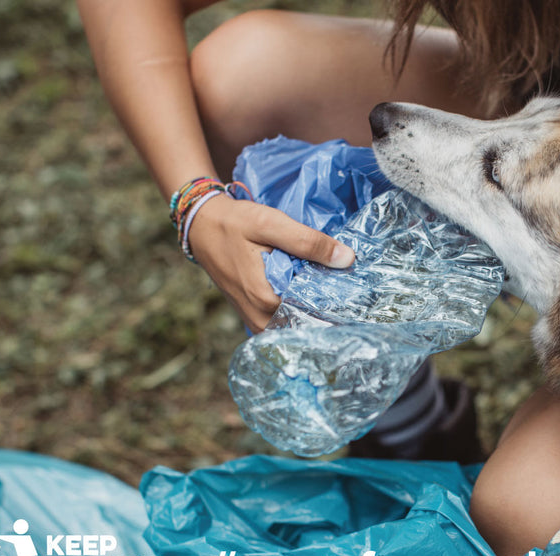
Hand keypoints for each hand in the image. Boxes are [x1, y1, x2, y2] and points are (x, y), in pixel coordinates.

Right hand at [187, 194, 354, 330]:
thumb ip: (308, 242)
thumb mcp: (271, 224)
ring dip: (314, 315)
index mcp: (265, 299)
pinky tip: (313, 296)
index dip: (337, 307)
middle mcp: (259, 318)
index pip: (312, 316)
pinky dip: (298, 313)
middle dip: (328, 313)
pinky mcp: (252, 316)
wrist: (201, 225)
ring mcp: (253, 321)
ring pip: (294, 327)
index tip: (358, 299)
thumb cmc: (235, 223)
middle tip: (354, 300)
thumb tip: (347, 259)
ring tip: (336, 298)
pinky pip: (282, 323)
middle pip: (304, 326)